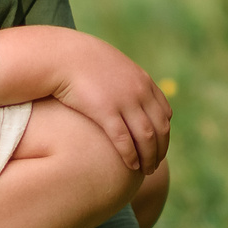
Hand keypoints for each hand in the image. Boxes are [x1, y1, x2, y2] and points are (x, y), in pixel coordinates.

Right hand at [51, 37, 171, 173]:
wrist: (63, 57)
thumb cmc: (83, 64)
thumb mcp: (113, 68)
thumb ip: (125, 83)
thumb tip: (127, 97)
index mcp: (143, 81)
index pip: (165, 113)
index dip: (164, 134)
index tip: (158, 147)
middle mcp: (139, 92)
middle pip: (160, 128)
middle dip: (160, 150)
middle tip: (154, 165)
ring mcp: (124, 101)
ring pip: (146, 137)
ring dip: (149, 157)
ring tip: (146, 171)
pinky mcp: (105, 111)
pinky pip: (124, 139)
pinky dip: (131, 155)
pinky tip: (131, 166)